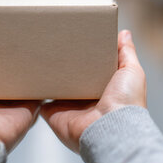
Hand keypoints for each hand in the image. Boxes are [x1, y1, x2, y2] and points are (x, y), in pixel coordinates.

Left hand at [0, 32, 40, 150]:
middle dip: (14, 61)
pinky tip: (49, 70)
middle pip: (7, 76)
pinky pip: (40, 96)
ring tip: (40, 50)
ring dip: (32, 72)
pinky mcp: (28, 110)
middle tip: (23, 40)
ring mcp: (12, 106)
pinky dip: (44, 86)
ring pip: (25, 85)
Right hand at [40, 29, 145, 151]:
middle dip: (64, 62)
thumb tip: (124, 33)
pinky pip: (40, 100)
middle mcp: (85, 99)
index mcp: (104, 89)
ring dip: (47, 74)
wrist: (110, 129)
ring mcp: (68, 106)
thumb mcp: (132, 71)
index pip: (92, 68)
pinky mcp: (53, 113)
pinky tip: (30, 75)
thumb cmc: (126, 103)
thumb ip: (126, 53)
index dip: (86, 55)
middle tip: (55, 42)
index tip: (78, 37)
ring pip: (54, 86)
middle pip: (71, 76)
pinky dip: (34, 90)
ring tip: (39, 54)